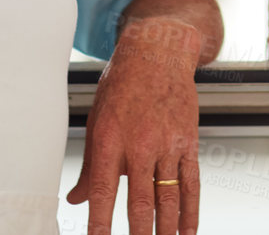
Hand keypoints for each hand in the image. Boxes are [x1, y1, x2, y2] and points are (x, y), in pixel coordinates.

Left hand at [67, 17, 202, 234]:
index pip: (104, 192)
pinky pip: (191, 183)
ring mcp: (167, 144)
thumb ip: (91, 166)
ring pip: (168, 197)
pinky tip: (187, 231)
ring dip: (166, 230)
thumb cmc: (123, 85)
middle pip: (141, 201)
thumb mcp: (98, 121)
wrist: (157, 51)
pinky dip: (190, 211)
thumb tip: (77, 199)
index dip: (100, 224)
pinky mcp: (188, 143)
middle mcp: (139, 144)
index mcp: (110, 140)